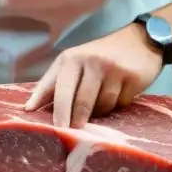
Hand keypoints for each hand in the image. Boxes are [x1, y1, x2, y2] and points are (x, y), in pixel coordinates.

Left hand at [24, 25, 162, 127]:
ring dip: (99, 112)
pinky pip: (119, 103)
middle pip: (78, 99)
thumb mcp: (76, 62)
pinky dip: (117, 105)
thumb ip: (56, 83)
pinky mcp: (131, 77)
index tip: (36, 118)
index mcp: (71, 58)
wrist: (142, 40)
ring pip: (100, 105)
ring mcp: (112, 68)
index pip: (55, 85)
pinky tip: (119, 94)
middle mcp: (90, 61)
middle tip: (70, 131)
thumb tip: (30, 108)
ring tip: (101, 106)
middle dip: (72, 119)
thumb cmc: (102, 56)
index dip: (43, 102)